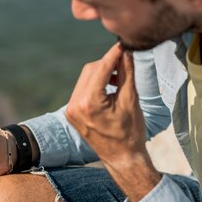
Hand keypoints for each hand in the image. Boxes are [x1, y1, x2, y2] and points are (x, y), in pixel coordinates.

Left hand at [65, 43, 160, 201]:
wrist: (121, 158)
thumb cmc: (130, 132)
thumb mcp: (131, 101)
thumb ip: (126, 74)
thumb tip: (125, 51)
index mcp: (88, 103)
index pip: (100, 69)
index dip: (113, 55)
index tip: (123, 43)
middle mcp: (74, 105)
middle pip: (90, 70)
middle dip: (107, 63)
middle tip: (125, 60)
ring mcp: (70, 110)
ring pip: (85, 78)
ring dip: (101, 73)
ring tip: (120, 78)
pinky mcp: (72, 112)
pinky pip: (82, 89)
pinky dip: (95, 84)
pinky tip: (110, 87)